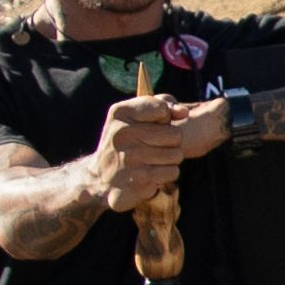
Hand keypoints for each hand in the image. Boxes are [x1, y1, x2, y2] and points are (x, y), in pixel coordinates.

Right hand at [91, 93, 216, 213]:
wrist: (101, 179)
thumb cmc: (126, 143)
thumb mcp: (134, 117)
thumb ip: (161, 105)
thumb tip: (183, 112)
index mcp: (120, 113)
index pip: (162, 109)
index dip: (165, 119)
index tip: (152, 125)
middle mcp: (122, 133)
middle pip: (176, 134)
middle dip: (171, 143)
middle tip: (152, 147)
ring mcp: (129, 157)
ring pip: (177, 154)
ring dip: (169, 160)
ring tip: (151, 160)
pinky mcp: (138, 179)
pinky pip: (172, 172)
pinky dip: (166, 174)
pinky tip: (150, 174)